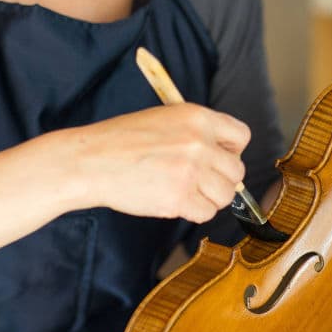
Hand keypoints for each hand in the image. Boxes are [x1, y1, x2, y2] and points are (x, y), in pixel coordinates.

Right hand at [69, 103, 250, 221]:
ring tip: (185, 192)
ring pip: (226, 195)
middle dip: (221, 179)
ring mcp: (191, 171)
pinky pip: (206, 213)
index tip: (219, 159)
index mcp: (197, 117)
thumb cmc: (120, 141)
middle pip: (237, 170)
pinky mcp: (179, 198)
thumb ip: (195, 132)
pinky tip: (174, 202)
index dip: (232, 151)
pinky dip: (194, 212)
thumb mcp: (163, 119)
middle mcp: (199, 142)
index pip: (241, 136)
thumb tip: (222, 154)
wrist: (91, 161)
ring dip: (209, 198)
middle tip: (198, 182)